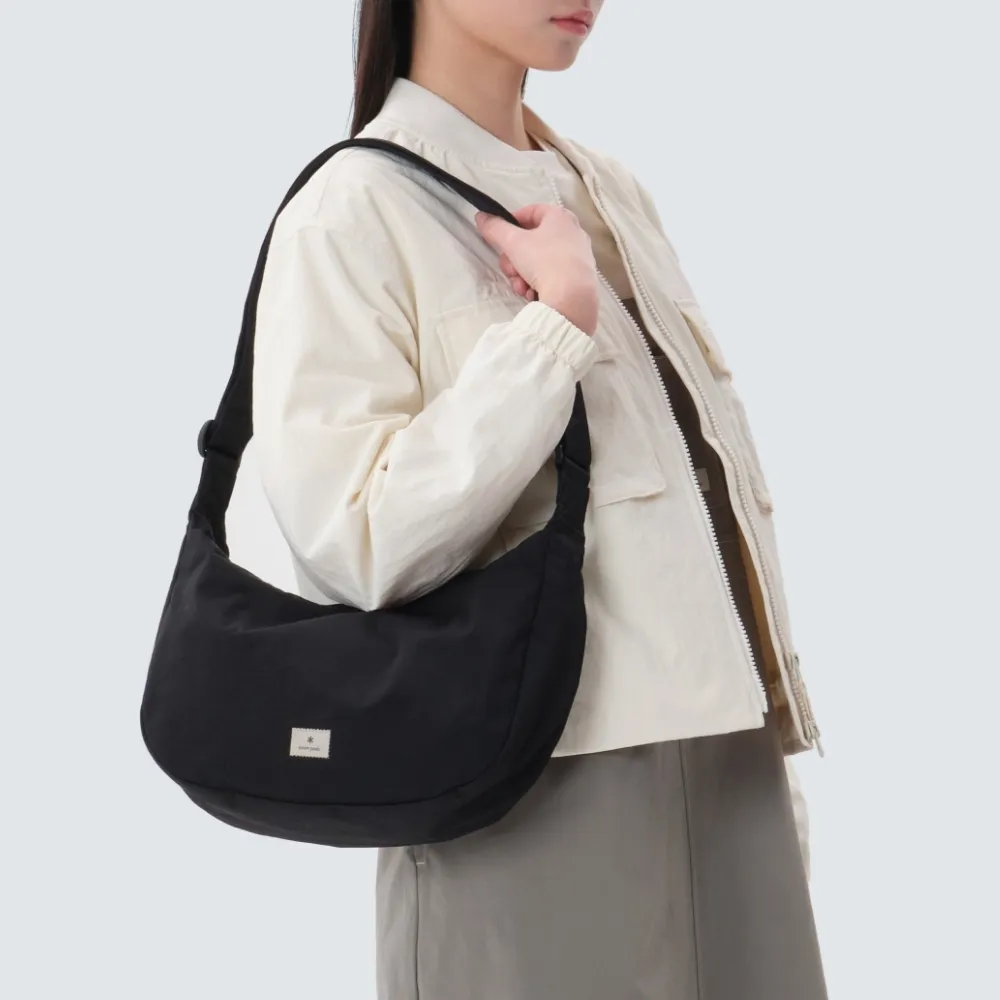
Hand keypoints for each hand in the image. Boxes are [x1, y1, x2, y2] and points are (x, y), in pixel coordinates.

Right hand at [475, 203, 599, 336]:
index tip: (500, 238)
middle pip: (532, 241)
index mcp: (560, 216)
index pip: (530, 212)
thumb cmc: (543, 261)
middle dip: (515, 259)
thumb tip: (481, 216)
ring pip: (539, 262)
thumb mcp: (513, 242)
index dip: (511, 223)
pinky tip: (533, 294)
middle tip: (510, 271)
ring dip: (523, 275)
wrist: (572, 297)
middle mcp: (572, 232)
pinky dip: (539, 284)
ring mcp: (578, 256)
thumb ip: (495, 228)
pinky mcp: (579, 278)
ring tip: (522, 287)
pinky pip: (552, 276)